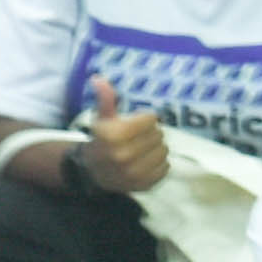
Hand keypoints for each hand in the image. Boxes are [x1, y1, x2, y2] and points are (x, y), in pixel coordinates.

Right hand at [74, 79, 170, 193]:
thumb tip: (98, 78)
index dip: (144, 119)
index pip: (150, 120)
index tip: (135, 122)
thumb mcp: (102, 118)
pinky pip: (165, 167)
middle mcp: (123, 155)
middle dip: (150, 133)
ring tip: (144, 148)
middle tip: (139, 136)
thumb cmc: (102, 140)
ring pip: (164, 150)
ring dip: (157, 147)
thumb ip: (105, 99)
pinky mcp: (145, 184)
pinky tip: (147, 161)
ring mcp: (135, 172)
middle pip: (158, 135)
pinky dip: (159, 163)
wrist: (95, 172)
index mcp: (113, 135)